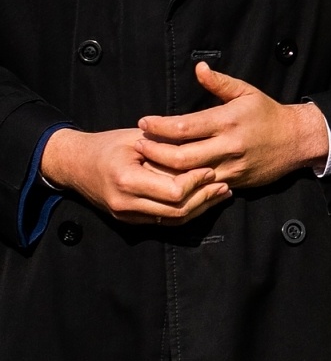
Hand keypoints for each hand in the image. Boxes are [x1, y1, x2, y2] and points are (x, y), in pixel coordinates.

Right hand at [40, 127, 229, 224]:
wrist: (75, 165)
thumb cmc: (108, 145)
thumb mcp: (137, 138)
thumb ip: (167, 146)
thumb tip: (202, 148)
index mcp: (127, 180)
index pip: (173, 192)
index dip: (196, 183)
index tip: (211, 170)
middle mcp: (126, 202)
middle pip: (177, 211)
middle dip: (205, 198)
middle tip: (224, 185)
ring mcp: (127, 215)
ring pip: (173, 220)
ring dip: (200, 208)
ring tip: (220, 193)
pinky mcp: (130, 220)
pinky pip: (164, 222)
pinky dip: (186, 212)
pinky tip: (203, 200)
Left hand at [135, 63, 329, 189]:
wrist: (297, 140)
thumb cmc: (269, 114)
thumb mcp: (246, 92)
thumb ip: (219, 82)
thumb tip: (198, 68)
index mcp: (228, 121)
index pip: (184, 126)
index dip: (159, 126)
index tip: (144, 122)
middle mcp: (228, 145)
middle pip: (181, 156)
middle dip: (155, 152)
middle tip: (138, 146)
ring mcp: (231, 167)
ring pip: (190, 176)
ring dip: (165, 171)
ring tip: (147, 163)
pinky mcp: (235, 182)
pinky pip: (204, 186)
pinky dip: (184, 183)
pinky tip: (170, 177)